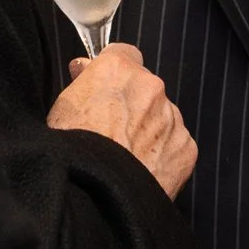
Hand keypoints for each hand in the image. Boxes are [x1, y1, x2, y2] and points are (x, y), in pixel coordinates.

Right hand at [45, 43, 196, 197]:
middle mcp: (151, 86)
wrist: (98, 193)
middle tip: (112, 131)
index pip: (124, 54)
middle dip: (134, 103)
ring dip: (150, 130)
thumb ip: (83, 81)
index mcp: (118, 69)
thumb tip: (86, 69)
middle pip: (146, 88)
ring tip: (126, 157)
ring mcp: (172, 117)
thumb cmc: (73, 151)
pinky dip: (163, 155)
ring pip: (163, 117)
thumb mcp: (62, 106)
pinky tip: (142, 170)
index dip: (114, 73)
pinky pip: (175, 145)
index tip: (107, 87)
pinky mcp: (186, 147)